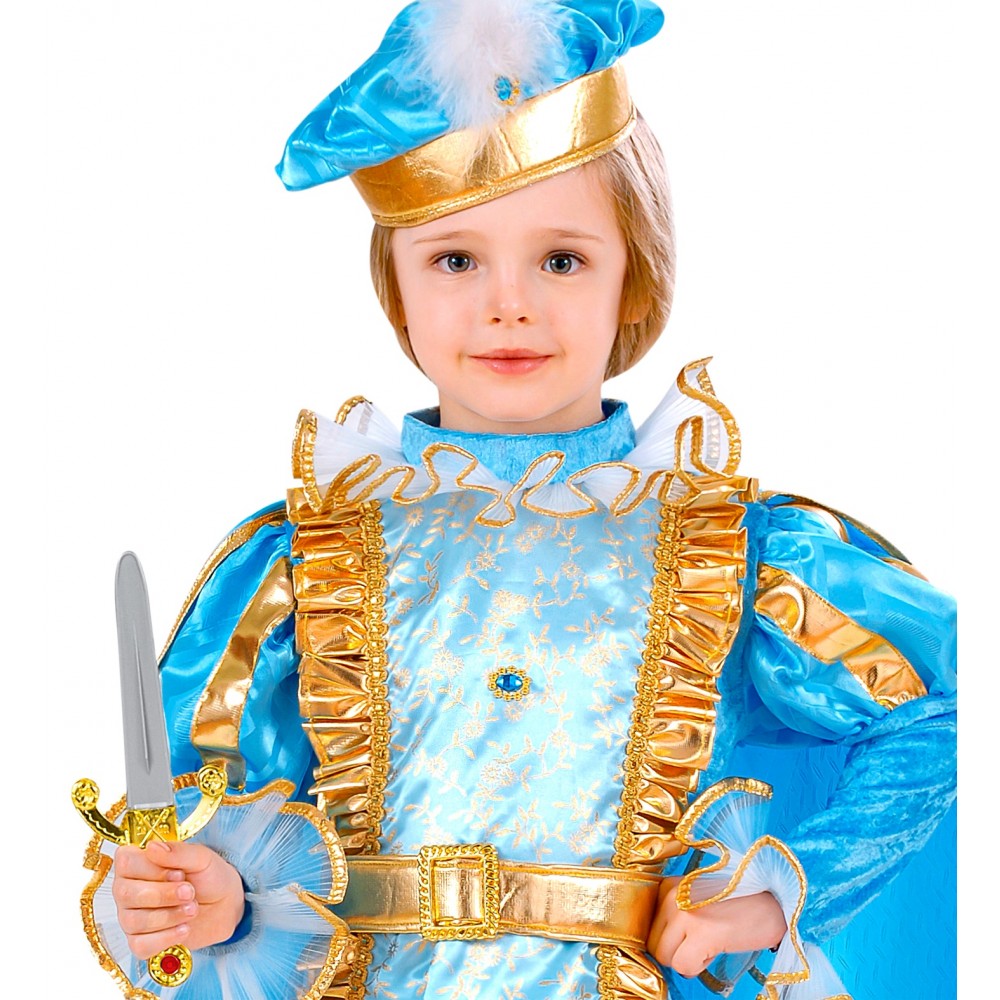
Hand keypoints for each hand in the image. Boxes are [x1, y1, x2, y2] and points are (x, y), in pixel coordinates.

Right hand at [112, 840, 244, 958]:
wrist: (224, 905)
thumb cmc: (209, 876)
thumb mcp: (201, 857)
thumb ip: (178, 852)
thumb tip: (152, 847)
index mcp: (139, 863)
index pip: (125, 862)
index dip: (150, 868)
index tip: (177, 872)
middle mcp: (128, 889)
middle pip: (126, 894)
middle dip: (163, 894)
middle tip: (190, 892)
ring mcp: (131, 917)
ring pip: (133, 921)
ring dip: (169, 915)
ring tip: (192, 908)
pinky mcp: (140, 942)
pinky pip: (139, 946)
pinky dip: (166, 938)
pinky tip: (184, 928)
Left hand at [647, 876, 786, 977]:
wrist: (775, 899)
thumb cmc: (738, 901)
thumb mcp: (697, 897)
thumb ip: (675, 913)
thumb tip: (660, 945)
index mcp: (669, 885)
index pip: (651, 928)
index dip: (672, 940)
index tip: (692, 934)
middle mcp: (672, 896)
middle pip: (655, 944)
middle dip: (677, 952)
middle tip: (703, 941)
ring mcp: (685, 914)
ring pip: (666, 957)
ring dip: (688, 959)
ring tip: (711, 942)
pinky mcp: (702, 933)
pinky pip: (683, 966)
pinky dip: (699, 967)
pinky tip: (716, 948)